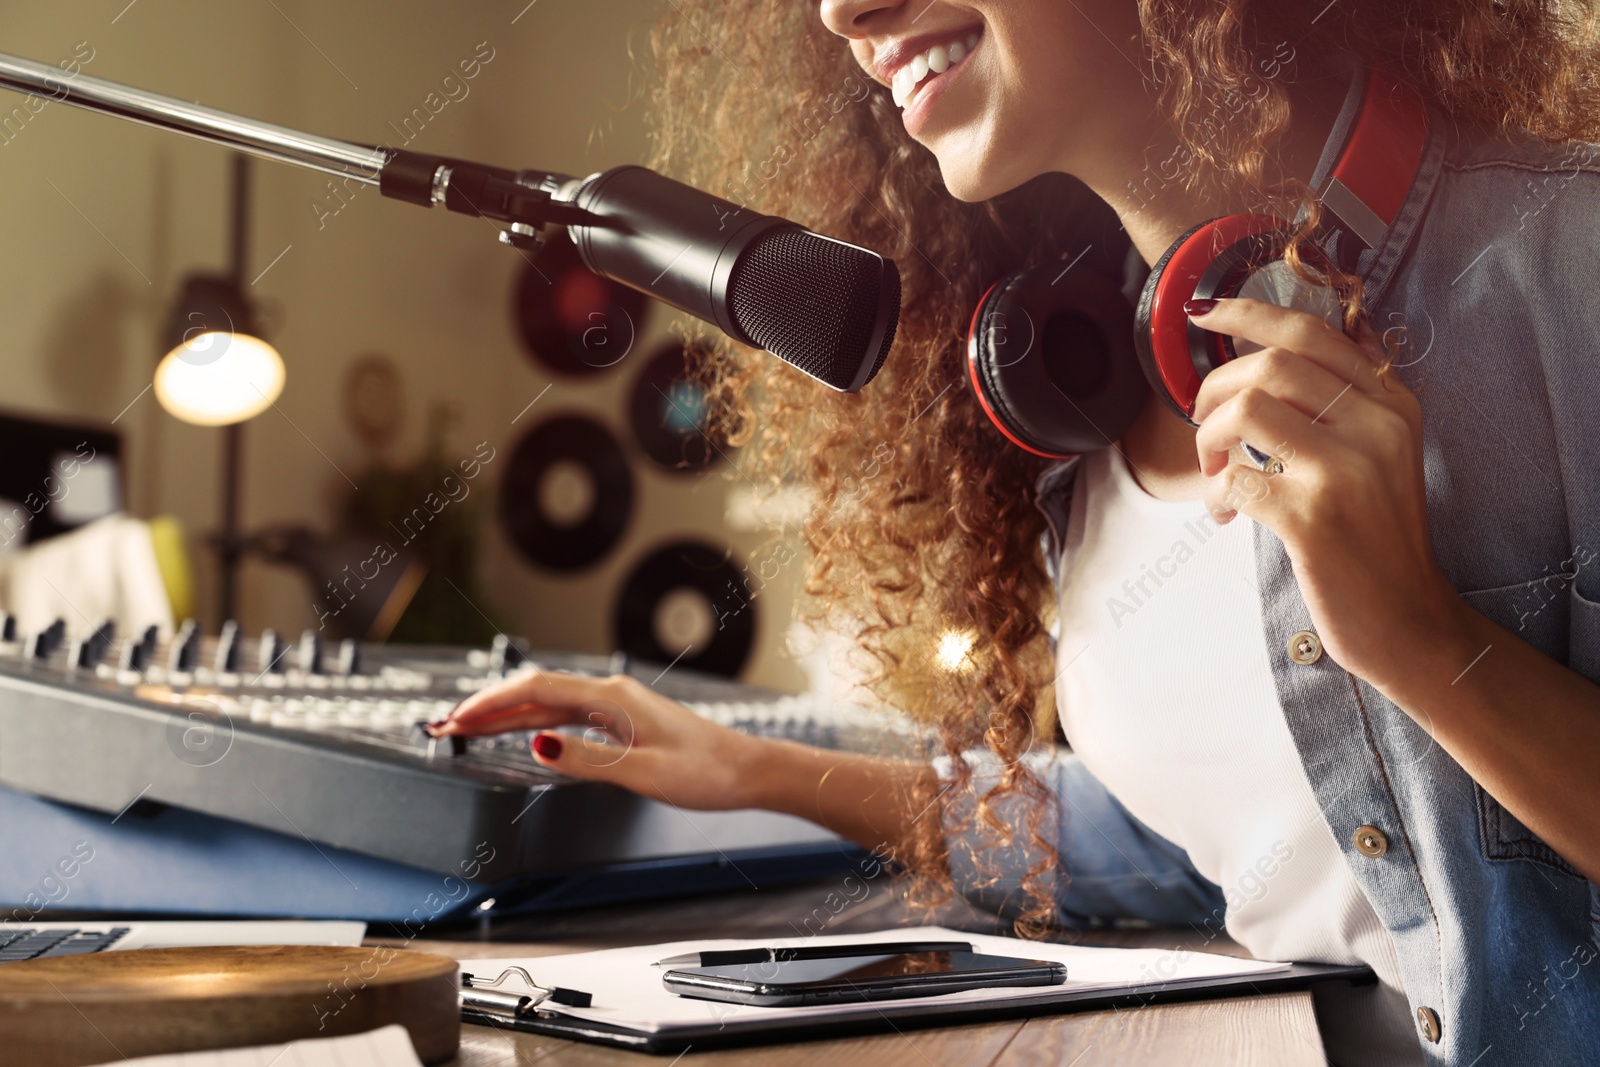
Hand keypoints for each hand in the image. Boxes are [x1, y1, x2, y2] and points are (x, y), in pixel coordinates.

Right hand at [430, 669, 767, 810]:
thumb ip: (587, 760)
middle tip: (445, 724)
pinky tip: (517, 731)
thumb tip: (538, 746)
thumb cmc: (705, 771)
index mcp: (612, 698)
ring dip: (507, 715)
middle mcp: (610, 694)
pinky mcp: (622, 721)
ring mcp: (615, 706)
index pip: (536, 691)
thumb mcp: (642, 773)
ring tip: (467, 727)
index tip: (457, 719)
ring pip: (548, 705)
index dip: (491, 703)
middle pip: (535, 693)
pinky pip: (566, 716)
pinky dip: (534, 723)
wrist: (745, 770)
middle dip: (488, 707)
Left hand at [1188, 298, 1468, 688]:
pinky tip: (1225, 513)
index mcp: (1392, 403)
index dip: (1246, 313)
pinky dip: (1213, 493)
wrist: (1408, 621)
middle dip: (1214, 388)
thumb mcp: (1384, 454)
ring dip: (1209, 438)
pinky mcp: (1313, 517)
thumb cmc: (1378, 538)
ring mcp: (1346, 471)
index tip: (1201, 314)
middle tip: (1205, 427)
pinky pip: (1233, 477)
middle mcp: (1376, 426)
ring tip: (1214, 470)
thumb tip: (1291, 342)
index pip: (1312, 333)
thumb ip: (1348, 399)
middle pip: (1269, 363)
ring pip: (1246, 409)